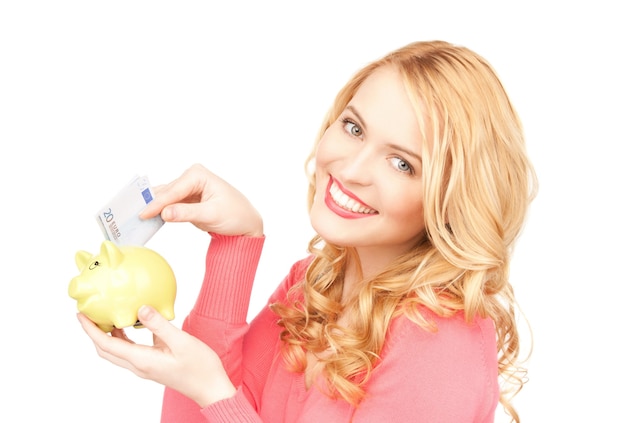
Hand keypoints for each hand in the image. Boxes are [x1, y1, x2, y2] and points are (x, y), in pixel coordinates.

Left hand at [77, 306, 236, 407]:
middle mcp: (139, 365)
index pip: (106, 345)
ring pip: (118, 351)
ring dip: (108, 335)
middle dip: (94, 332)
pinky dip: (125, 337)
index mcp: (142, 361)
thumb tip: (140, 308)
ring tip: (107, 315)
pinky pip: (131, 350)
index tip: (81, 314)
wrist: (211, 388)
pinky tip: (134, 323)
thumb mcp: (181, 342)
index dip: (91, 330)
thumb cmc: (200, 368)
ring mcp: (145, 366)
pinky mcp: (153, 364)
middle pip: (106, 350)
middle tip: (88, 313)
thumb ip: (159, 324)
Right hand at [140, 163, 262, 236]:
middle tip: (132, 214)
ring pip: (165, 197)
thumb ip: (187, 213)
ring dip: (152, 207)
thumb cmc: (235, 215)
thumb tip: (165, 213)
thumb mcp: (212, 215)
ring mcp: (187, 188)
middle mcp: (191, 177)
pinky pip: (168, 204)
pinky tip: (147, 218)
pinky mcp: (186, 199)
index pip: (174, 190)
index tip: (143, 214)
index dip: (157, 203)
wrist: (245, 223)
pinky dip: (159, 212)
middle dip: (151, 204)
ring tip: (135, 216)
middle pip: (166, 192)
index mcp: (199, 175)